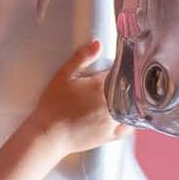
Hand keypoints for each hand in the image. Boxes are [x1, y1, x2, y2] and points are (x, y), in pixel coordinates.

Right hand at [35, 40, 122, 155]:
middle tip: (116, 83)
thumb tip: (97, 44)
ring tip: (121, 99)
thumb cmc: (52, 106)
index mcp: (101, 85)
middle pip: (126, 89)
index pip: (119, 72)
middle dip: (123, 85)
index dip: (118, 70)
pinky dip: (128, 122)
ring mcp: (112, 121)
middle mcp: (111, 103)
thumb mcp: (62, 76)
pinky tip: (124, 117)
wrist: (48, 135)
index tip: (115, 69)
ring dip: (128, 102)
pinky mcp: (109, 135)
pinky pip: (127, 128)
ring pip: (130, 108)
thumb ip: (81, 58)